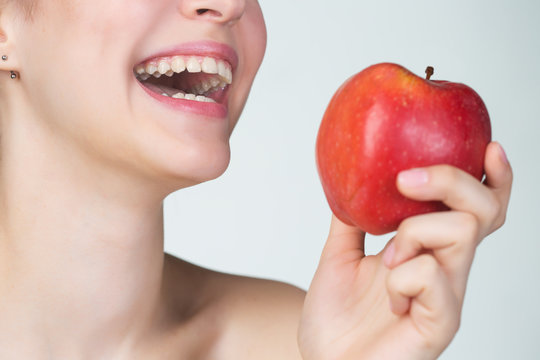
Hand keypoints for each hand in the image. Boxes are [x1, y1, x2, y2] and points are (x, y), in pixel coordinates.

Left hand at [298, 142, 511, 359]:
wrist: (323, 359)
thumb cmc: (337, 315)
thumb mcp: (338, 254)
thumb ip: (351, 219)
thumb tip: (352, 178)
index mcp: (431, 252)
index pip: (478, 211)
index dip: (493, 180)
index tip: (487, 146)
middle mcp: (447, 270)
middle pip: (483, 211)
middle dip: (450, 181)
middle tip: (406, 180)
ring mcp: (447, 297)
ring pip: (460, 233)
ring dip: (413, 231)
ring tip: (386, 257)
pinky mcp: (440, 324)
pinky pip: (434, 277)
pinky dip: (402, 276)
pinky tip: (389, 297)